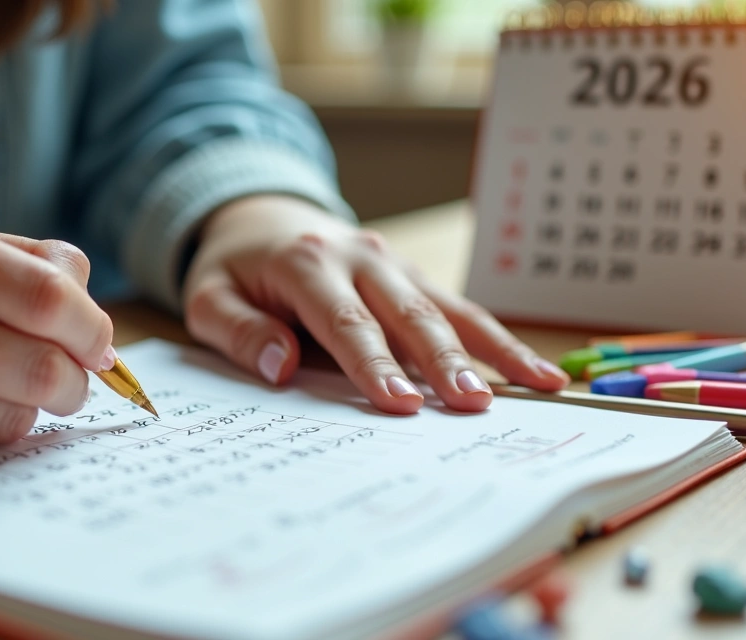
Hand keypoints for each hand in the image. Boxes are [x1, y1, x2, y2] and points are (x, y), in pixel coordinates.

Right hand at [0, 210, 112, 470]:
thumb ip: (19, 259)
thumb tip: (92, 304)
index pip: (49, 298)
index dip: (93, 328)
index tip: (99, 343)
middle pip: (41, 368)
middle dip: (76, 382)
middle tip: (73, 380)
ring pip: (10, 418)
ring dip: (28, 408)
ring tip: (4, 386)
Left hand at [183, 196, 569, 413]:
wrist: (260, 216)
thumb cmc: (234, 269)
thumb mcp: (208, 297)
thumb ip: (240, 330)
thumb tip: (282, 367)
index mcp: (305, 263)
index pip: (345, 321)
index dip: (374, 364)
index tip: (399, 404)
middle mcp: (359, 257)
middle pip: (410, 313)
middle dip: (444, 361)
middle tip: (473, 404)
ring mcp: (393, 263)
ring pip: (450, 308)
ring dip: (493, 348)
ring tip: (537, 384)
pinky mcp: (412, 276)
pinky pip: (458, 309)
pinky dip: (497, 340)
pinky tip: (535, 371)